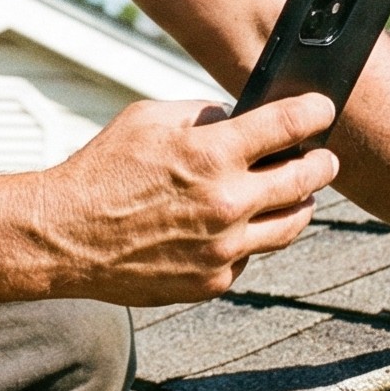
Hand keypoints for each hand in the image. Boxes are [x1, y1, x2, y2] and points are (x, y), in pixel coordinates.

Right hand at [14, 93, 341, 305]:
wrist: (66, 238)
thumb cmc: (102, 171)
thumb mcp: (148, 119)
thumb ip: (202, 115)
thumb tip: (239, 119)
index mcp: (212, 154)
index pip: (289, 126)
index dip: (314, 112)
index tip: (321, 109)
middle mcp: (226, 203)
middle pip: (306, 179)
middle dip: (322, 162)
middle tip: (324, 157)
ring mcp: (223, 249)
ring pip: (291, 225)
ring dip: (299, 204)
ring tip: (297, 193)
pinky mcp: (213, 281)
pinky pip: (250, 256)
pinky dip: (248, 238)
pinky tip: (233, 226)